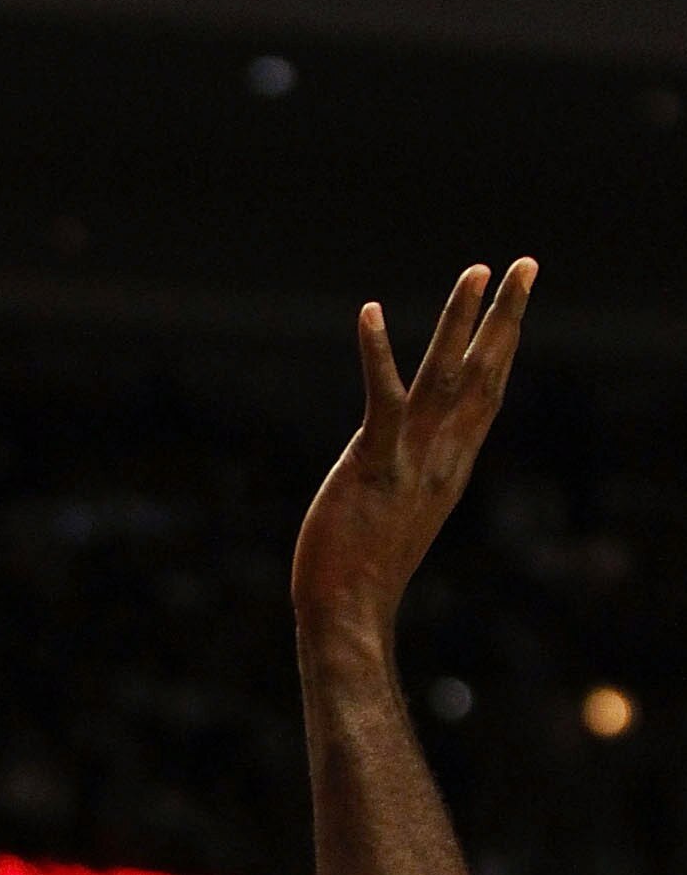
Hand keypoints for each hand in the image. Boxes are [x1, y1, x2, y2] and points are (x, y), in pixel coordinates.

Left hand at [292, 260, 535, 642]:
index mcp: (451, 464)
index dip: (503, 344)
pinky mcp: (373, 465)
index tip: (515, 300)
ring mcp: (412, 458)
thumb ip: (414, 477)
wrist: (349, 611)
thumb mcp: (402, 511)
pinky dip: (378, 354)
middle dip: (505, 315)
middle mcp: (443, 455)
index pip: (488, 393)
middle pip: (486, 373)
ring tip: (477, 271)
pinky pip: (382, 400)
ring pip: (447, 377)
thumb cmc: (363, 569)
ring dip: (461, 321)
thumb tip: (411, 461)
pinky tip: (370, 312)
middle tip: (525, 263)